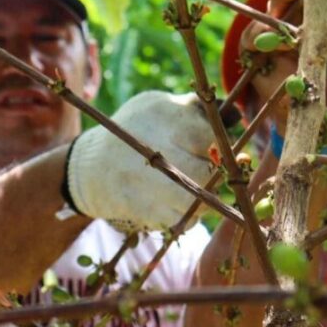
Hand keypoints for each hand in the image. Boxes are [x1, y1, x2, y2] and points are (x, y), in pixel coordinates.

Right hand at [65, 91, 213, 230]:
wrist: (90, 168)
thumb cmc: (134, 130)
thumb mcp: (159, 106)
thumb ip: (196, 109)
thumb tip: (236, 118)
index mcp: (167, 117)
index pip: (212, 136)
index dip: (216, 145)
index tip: (208, 148)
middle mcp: (161, 151)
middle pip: (208, 171)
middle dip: (212, 173)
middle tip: (203, 169)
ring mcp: (154, 186)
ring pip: (201, 200)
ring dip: (203, 195)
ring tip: (188, 184)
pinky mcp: (150, 213)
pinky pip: (186, 220)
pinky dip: (186, 213)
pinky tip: (172, 199)